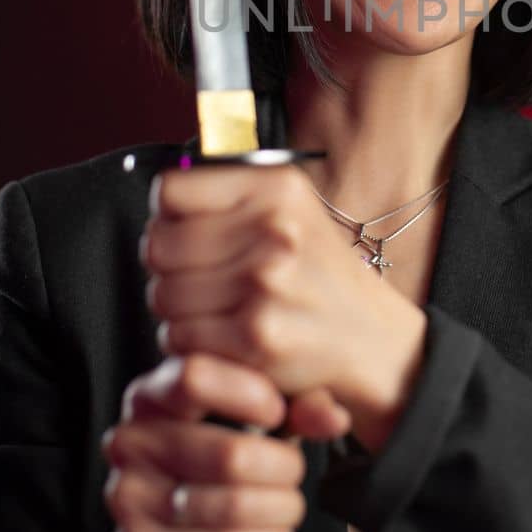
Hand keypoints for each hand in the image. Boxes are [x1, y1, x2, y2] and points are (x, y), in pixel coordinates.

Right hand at [103, 353, 351, 531]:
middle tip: (293, 473)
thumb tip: (334, 416)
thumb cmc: (225, 454)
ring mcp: (126, 495)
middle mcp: (130, 439)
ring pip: (230, 505)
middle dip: (282, 469)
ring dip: (279, 510)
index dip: (248, 393)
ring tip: (289, 506)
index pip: (194, 376)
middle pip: (228, 453)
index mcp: (154, 393)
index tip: (277, 412)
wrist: (183, 529)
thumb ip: (296, 406)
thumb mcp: (259, 419)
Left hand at [142, 164, 428, 450]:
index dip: (166, 217)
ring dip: (177, 310)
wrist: (373, 338)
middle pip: (158, 246)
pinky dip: (189, 343)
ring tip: (214, 309)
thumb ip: (228, 196)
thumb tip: (160, 202)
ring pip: (162, 295)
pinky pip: (178, 337)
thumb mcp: (290, 209)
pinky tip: (221, 336)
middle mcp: (273, 229)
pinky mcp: (256, 336)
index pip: (169, 192)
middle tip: (198, 279)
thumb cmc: (319, 273)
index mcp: (276, 188)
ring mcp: (265, 283)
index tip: (182, 233)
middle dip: (168, 269)